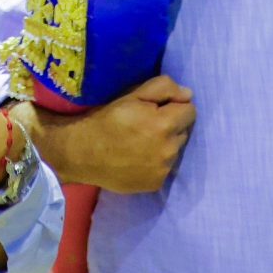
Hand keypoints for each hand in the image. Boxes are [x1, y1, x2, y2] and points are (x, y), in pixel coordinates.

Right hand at [23, 74, 194, 194]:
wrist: (81, 153)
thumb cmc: (106, 120)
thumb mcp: (131, 95)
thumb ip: (163, 88)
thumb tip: (188, 94)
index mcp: (164, 124)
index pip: (190, 111)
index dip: (174, 106)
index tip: (157, 108)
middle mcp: (169, 150)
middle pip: (184, 131)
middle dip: (171, 125)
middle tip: (147, 124)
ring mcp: (163, 170)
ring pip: (175, 150)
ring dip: (165, 144)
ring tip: (141, 142)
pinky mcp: (155, 184)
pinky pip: (165, 167)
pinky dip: (156, 162)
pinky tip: (138, 158)